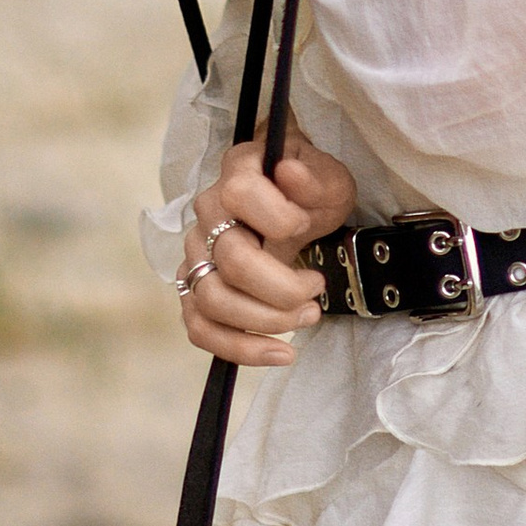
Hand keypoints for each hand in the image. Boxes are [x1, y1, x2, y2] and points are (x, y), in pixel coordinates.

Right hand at [177, 132, 355, 365]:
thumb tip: (289, 174)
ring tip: (308, 316)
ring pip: (211, 299)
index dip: (279, 217)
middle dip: (282, 288)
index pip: (241, 194)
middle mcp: (208, 212)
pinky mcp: (196, 287)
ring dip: (265, 321)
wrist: (294, 206)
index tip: (306, 225)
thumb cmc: (310, 192)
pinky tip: (280, 352)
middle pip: (231, 260)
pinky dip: (239, 349)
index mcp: (238, 173)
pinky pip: (200, 328)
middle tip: (316, 288)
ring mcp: (197, 252)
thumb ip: (315, 177)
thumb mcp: (329, 179)